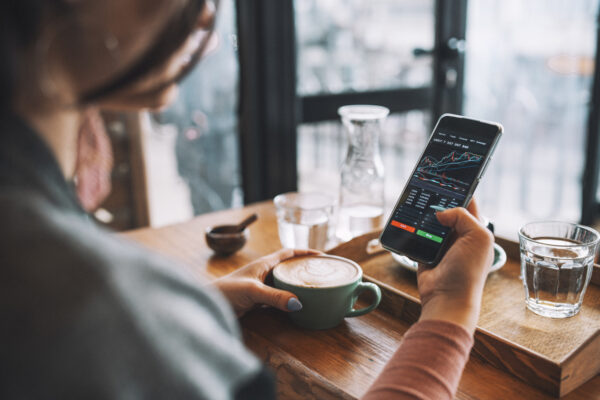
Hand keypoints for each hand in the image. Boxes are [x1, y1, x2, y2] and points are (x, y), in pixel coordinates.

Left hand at [213, 248, 320, 316]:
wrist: (208, 305)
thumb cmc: (226, 292)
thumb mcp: (253, 292)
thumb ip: (275, 297)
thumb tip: (298, 303)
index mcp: (263, 264)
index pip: (288, 253)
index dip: (304, 252)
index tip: (321, 255)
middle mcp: (263, 273)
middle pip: (288, 267)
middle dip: (303, 268)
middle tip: (321, 274)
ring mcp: (260, 286)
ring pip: (283, 283)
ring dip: (296, 285)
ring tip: (312, 289)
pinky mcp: (256, 300)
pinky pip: (277, 297)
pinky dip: (287, 299)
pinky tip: (295, 305)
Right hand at [417, 199, 493, 333]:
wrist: (447, 297)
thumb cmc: (469, 270)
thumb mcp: (477, 236)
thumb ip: (462, 216)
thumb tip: (440, 212)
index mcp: (476, 230)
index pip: (468, 203)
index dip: (460, 190)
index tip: (448, 176)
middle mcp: (459, 236)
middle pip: (446, 211)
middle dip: (437, 201)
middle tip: (426, 186)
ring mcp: (441, 245)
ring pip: (430, 222)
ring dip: (423, 215)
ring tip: (414, 202)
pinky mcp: (424, 253)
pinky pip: (416, 235)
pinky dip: (411, 229)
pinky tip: (406, 220)